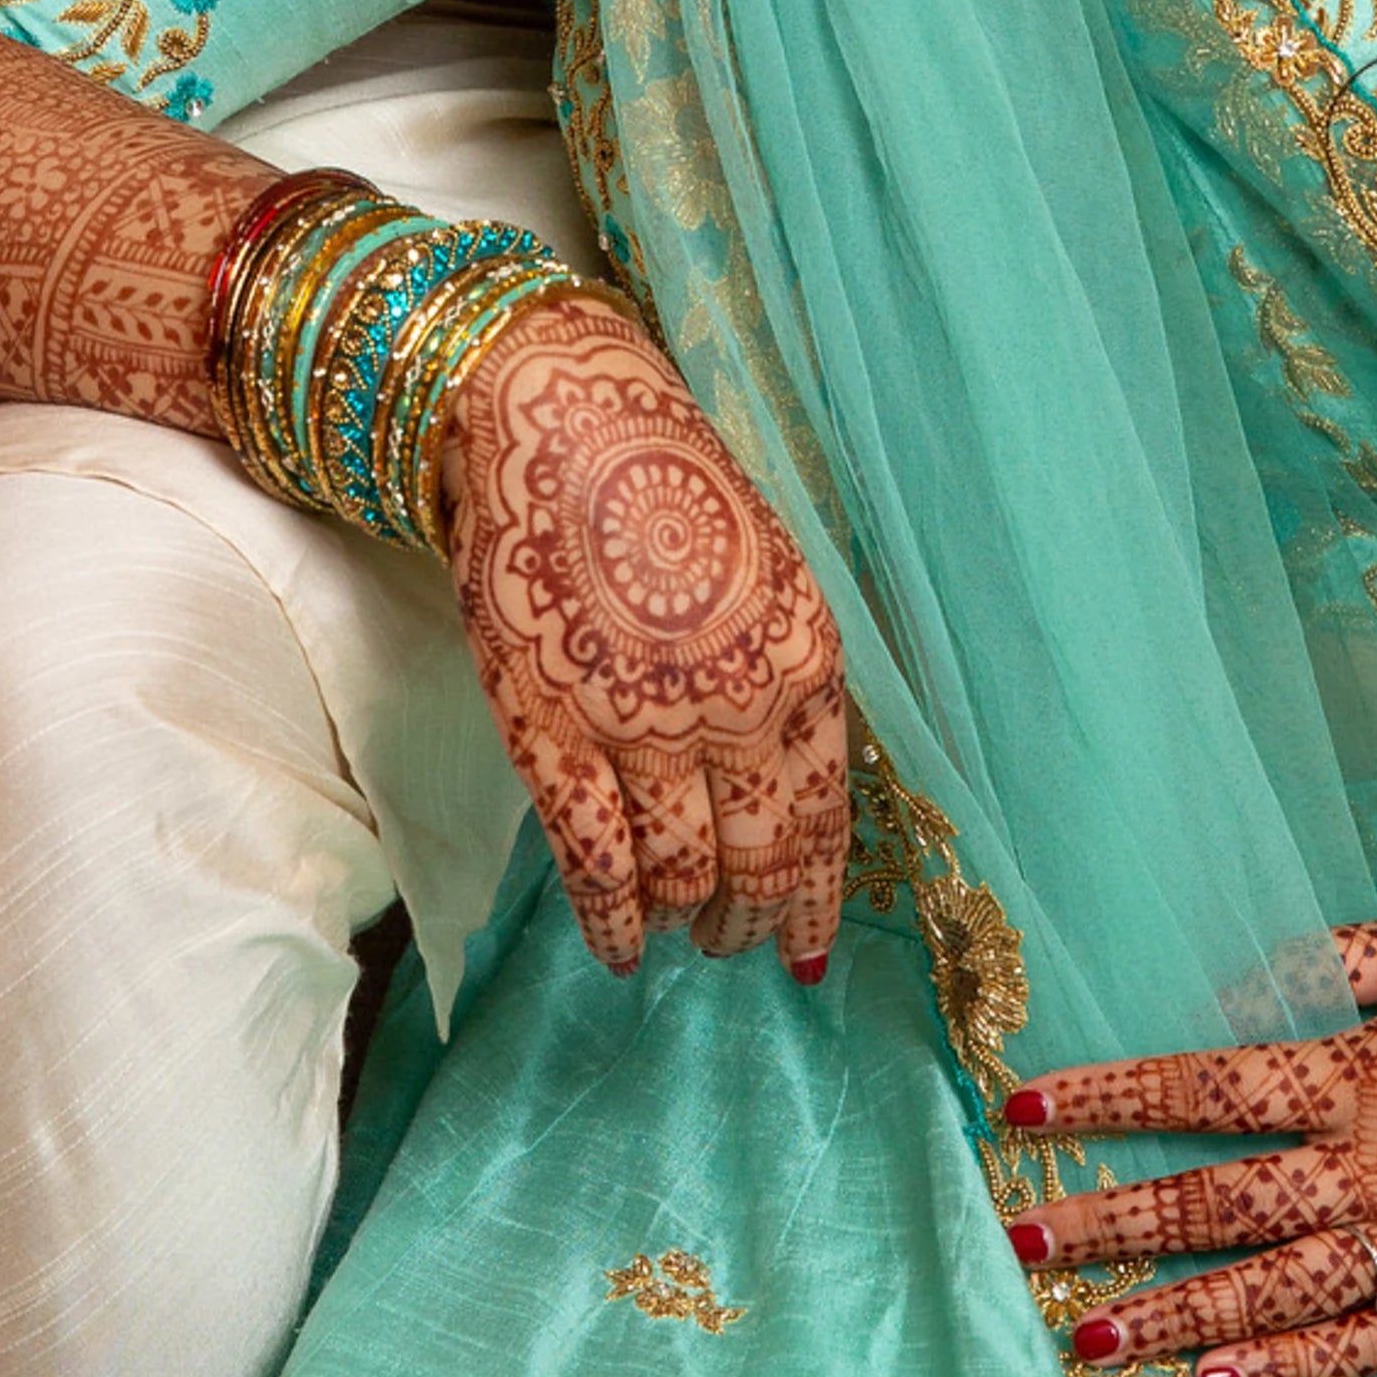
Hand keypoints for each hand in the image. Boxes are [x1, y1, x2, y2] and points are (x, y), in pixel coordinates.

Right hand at [437, 295, 844, 978]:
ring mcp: (642, 727)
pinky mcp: (554, 735)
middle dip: (748, 920)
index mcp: (803, 666)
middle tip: (733, 941)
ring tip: (674, 934)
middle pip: (757, 861)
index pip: (822, 821)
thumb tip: (790, 797)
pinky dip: (611, 922)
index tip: (804, 947)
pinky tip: (617, 948)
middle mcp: (736, 709)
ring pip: (678, 875)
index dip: (813, 898)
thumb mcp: (772, 583)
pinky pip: (595, 864)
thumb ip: (784, 687)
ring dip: (680, 920)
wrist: (564, 428)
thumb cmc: (670, 493)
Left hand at [995, 906, 1376, 1376]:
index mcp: (1362, 1069)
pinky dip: (1297, 1368)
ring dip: (1175, 1315)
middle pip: (1218, 1201)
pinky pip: (1372, 1346)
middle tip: (1017, 1243)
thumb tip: (1230, 985)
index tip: (1022, 1111)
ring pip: (1275, 1288)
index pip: (1205, 1085)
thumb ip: (1333, 962)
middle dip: (1109, 1222)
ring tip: (1088, 1338)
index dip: (1109, 1098)